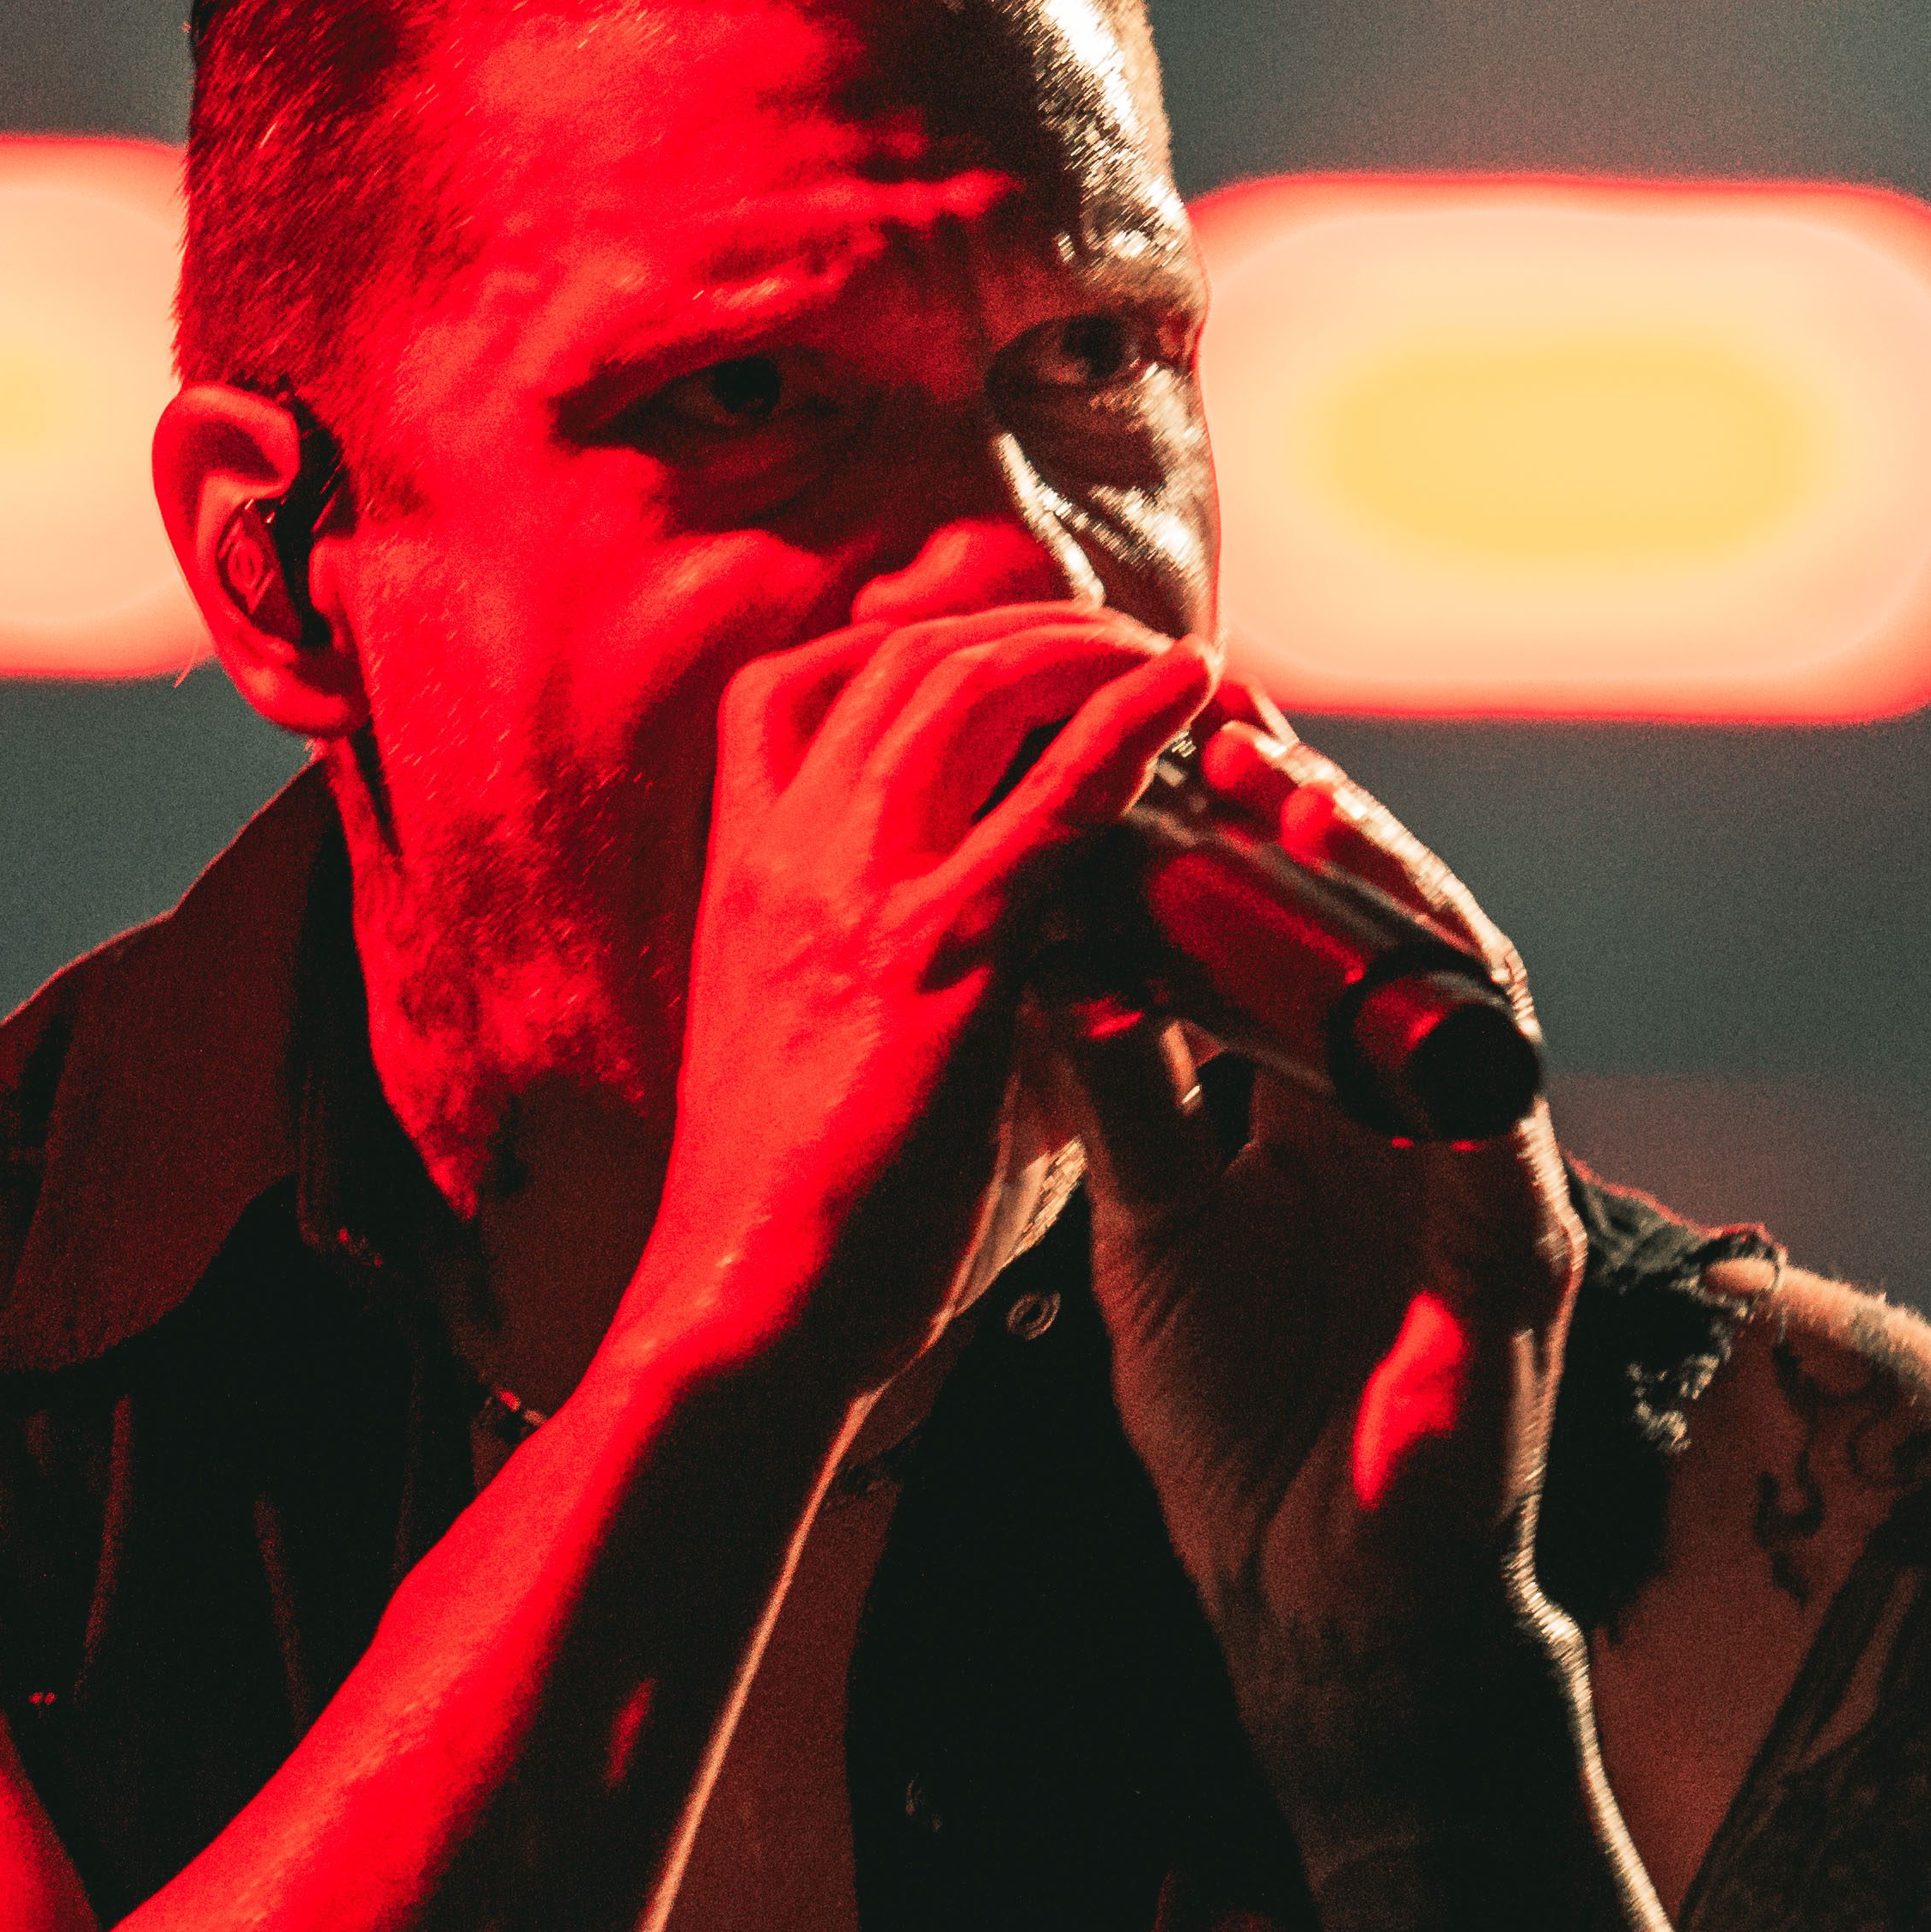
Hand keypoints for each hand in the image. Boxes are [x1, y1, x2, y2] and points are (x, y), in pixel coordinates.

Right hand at [630, 588, 1211, 1399]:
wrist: (743, 1306)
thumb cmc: (784, 1208)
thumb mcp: (785, 1041)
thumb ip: (852, 964)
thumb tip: (954, 950)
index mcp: (740, 877)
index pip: (783, 688)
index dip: (896, 639)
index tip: (988, 646)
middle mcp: (787, 858)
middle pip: (900, 658)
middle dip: (1020, 625)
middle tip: (1113, 641)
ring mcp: (857, 895)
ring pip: (971, 689)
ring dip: (1085, 648)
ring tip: (1167, 660)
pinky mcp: (940, 958)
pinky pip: (1051, 800)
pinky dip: (1129, 722)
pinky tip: (1190, 691)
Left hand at [1050, 701, 1582, 1700]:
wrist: (1319, 1610)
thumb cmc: (1243, 1428)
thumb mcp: (1153, 1237)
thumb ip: (1126, 1102)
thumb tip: (1053, 958)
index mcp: (1324, 1111)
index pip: (1299, 937)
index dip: (1241, 837)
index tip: (1163, 738)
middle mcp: (1416, 1123)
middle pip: (1388, 930)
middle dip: (1322, 823)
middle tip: (1235, 727)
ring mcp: (1483, 1182)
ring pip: (1458, 993)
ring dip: (1390, 894)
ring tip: (1308, 803)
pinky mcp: (1520, 1262)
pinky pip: (1498, 1132)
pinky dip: (1450, 1054)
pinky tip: (1394, 986)